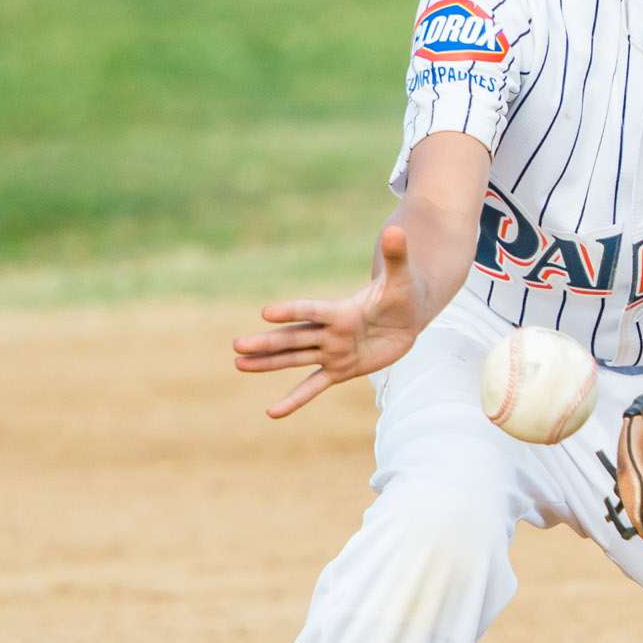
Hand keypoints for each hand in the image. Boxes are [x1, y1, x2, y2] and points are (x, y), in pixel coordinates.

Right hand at [233, 225, 420, 418]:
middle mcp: (330, 332)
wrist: (404, 316)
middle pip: (294, 338)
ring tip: (239, 364)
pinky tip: (272, 412)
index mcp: (341, 310)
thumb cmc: (401, 293)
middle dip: (268, 343)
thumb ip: (396, 257)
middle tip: (237, 346)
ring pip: (295, 359)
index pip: (313, 311)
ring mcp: (332, 351)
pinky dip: (294, 400)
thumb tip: (396, 230)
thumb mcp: (402, 278)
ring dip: (268, 363)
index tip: (266, 313)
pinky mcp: (340, 369)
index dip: (292, 311)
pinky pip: (313, 386)